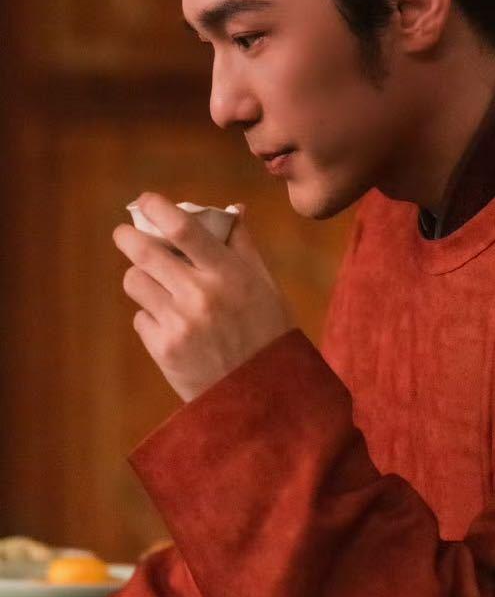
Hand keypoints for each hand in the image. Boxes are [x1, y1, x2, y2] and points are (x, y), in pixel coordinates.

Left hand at [113, 194, 295, 402]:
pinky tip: (174, 327)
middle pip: (145, 252)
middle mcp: (201, 295)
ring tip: (158, 286)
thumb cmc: (268, 332)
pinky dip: (152, 317)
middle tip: (125, 233)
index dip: (158, 208)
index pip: (184, 228)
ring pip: (135, 283)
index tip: (146, 200)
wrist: (263, 396)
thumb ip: (243, 246)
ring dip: (141, 278)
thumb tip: (232, 209)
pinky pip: (141, 318)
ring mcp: (179, 324)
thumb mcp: (265, 286)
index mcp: (229, 274)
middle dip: (128, 237)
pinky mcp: (164, 350)